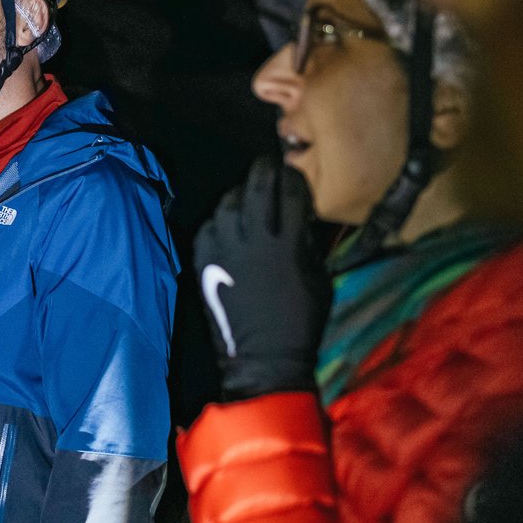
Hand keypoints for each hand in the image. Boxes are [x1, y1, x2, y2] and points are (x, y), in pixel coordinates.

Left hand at [194, 156, 331, 399]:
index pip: (292, 193)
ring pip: (228, 203)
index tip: (295, 174)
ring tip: (247, 194)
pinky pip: (208, 226)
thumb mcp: (319, 278)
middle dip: (265, 171)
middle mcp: (254, 240)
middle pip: (258, 188)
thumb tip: (300, 216)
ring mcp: (224, 249)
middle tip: (269, 166)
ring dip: (239, 194)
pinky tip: (227, 223)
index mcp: (288, 245)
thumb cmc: (301, 320)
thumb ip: (307, 242)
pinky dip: (218, 221)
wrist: (263, 356)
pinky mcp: (203, 261)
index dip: (294, 178)